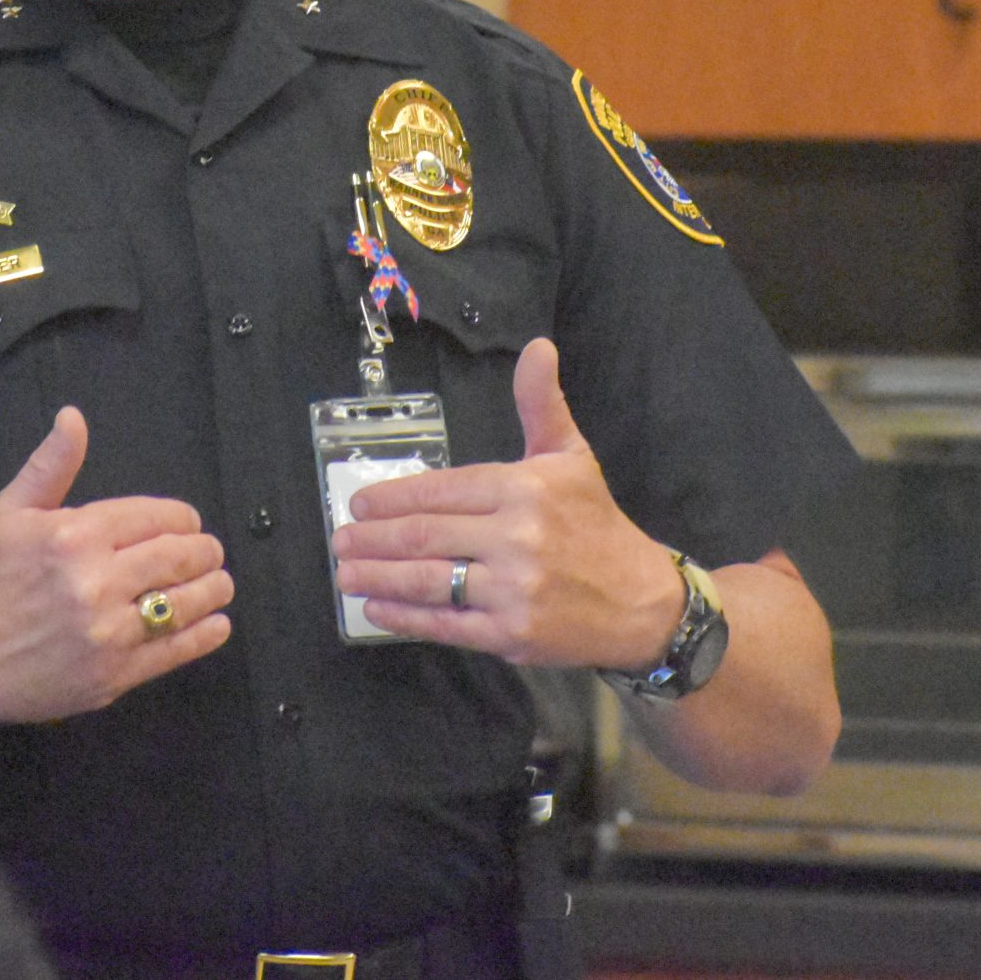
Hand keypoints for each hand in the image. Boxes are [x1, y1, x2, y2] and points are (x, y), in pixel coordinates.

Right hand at [0, 406, 232, 721]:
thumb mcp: (9, 511)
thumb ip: (50, 465)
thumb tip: (74, 417)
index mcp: (77, 535)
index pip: (156, 517)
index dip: (182, 519)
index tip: (187, 524)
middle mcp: (98, 582)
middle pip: (177, 558)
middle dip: (203, 551)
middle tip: (210, 552)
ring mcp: (108, 633)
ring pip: (182, 604)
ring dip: (212, 589)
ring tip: (220, 583)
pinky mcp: (113, 675)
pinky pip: (172, 652)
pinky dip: (204, 636)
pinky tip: (217, 624)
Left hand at [329, 338, 685, 669]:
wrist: (641, 602)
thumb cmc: (596, 524)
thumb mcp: (571, 456)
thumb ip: (542, 403)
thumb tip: (537, 346)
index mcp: (524, 489)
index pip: (444, 490)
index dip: (394, 497)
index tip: (360, 503)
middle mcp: (516, 537)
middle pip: (426, 535)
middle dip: (373, 537)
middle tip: (339, 540)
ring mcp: (512, 589)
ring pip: (428, 579)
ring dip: (378, 576)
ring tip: (345, 572)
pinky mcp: (510, 634)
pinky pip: (445, 623)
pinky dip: (405, 617)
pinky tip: (377, 609)